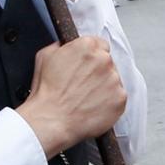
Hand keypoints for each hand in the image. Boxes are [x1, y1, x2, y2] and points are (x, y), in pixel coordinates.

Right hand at [16, 39, 124, 156]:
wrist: (51, 120)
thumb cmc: (46, 93)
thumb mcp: (44, 57)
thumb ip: (61, 46)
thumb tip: (66, 46)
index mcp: (86, 46)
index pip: (100, 45)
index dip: (92, 56)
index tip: (87, 66)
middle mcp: (104, 60)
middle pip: (108, 62)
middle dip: (98, 71)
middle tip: (84, 85)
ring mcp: (114, 80)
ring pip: (114, 80)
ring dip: (104, 86)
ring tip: (87, 98)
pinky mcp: (120, 99)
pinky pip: (118, 97)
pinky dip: (109, 102)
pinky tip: (94, 107)